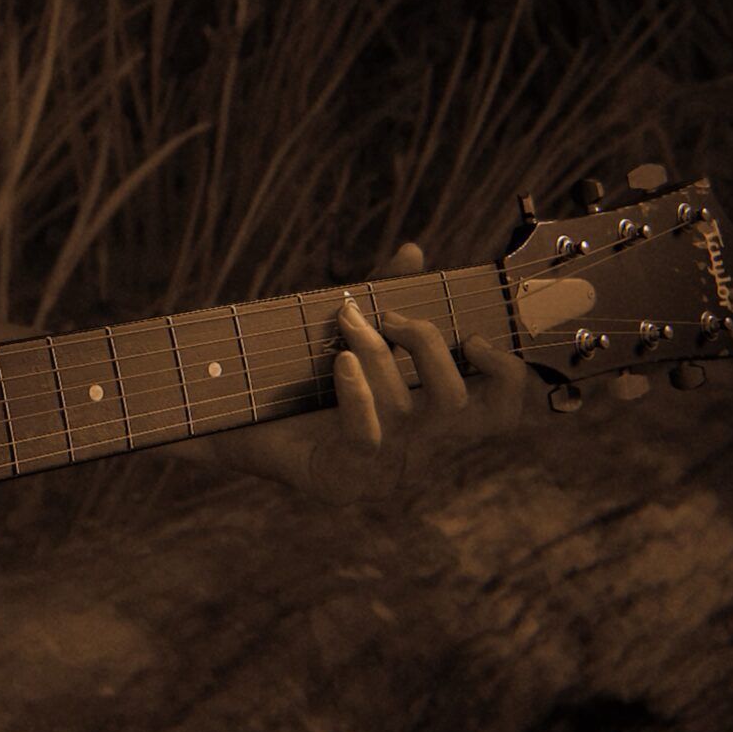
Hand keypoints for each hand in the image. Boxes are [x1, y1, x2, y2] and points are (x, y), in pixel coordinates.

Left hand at [228, 242, 644, 502]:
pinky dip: (359, 394)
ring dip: (379, 354)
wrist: (226, 421)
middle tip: (386, 314)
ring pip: (409, 411)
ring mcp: (380, 472)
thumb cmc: (294, 381)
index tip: (476, 336)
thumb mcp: (347, 335)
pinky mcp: (339, 481)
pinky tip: (341, 364)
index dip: (506, 376)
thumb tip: (413, 249)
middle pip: (461, 404)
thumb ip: (385, 295)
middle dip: (426, 344)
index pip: (499, 413)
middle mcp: (415, 451)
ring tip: (346, 322)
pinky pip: (367, 438)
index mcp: (428, 421)